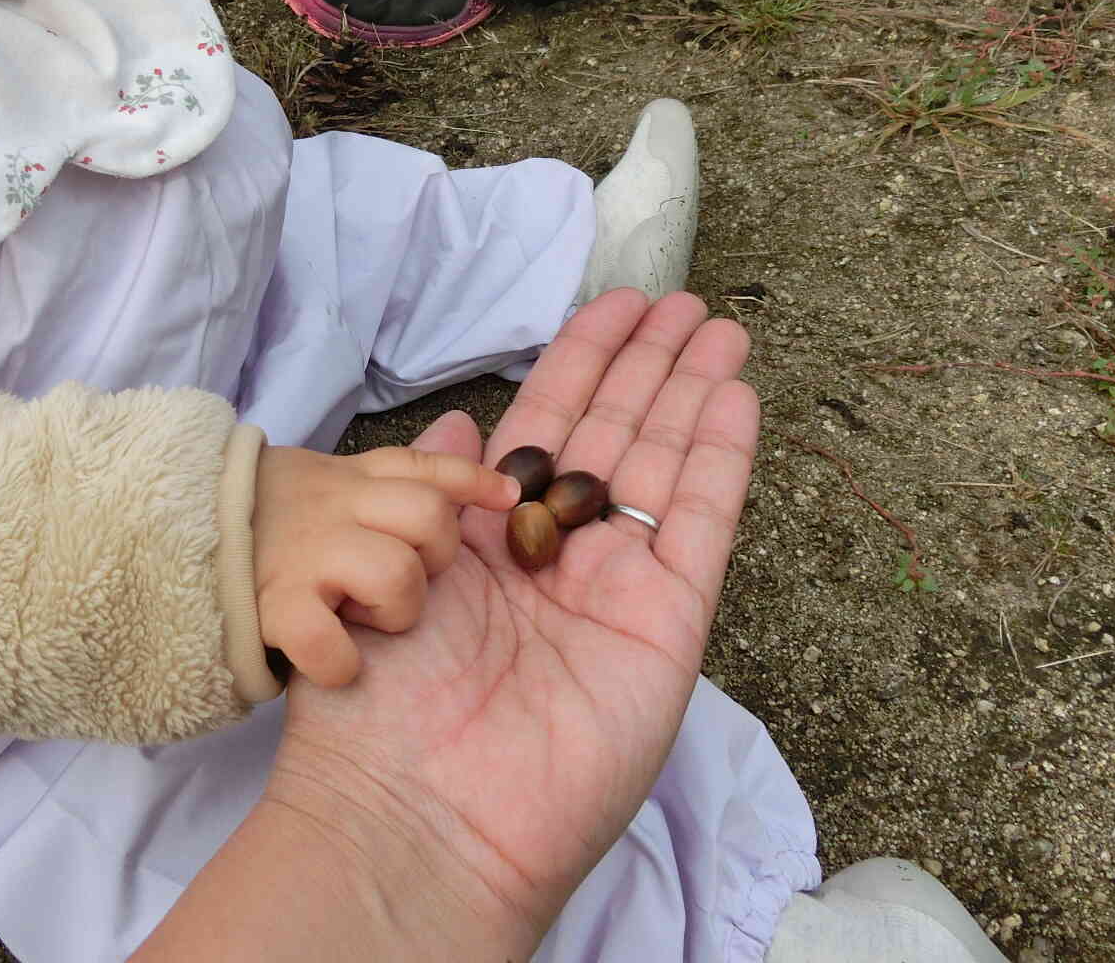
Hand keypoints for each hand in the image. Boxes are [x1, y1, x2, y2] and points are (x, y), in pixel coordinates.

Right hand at [251, 442, 519, 686]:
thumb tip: (465, 426)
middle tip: (400, 583)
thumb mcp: (319, 483)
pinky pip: (332, 643)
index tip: (509, 498)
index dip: (473, 481)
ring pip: (396, 573)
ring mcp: (302, 556)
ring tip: (362, 620)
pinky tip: (333, 661)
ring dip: (392, 609)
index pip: (422, 467)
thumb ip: (386, 473)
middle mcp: (331, 509)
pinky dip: (338, 661)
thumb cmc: (251, 525)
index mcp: (345, 481)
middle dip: (435, 558)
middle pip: (428, 518)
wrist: (153, 539)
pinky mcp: (269, 608)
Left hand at [267, 291, 758, 943]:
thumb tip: (460, 424)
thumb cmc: (380, 704)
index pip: (549, 425)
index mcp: (492, 538)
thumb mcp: (388, 568)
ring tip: (720, 328)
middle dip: (651, 366)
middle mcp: (560, 557)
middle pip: (618, 436)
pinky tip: (734, 398)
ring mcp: (618, 591)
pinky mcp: (666, 628)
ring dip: (694, 395)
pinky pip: (699, 527)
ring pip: (665, 469)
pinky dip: (719, 462)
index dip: (585, 362)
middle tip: (685, 300)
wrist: (416, 813)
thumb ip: (434, 487)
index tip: (617, 304)